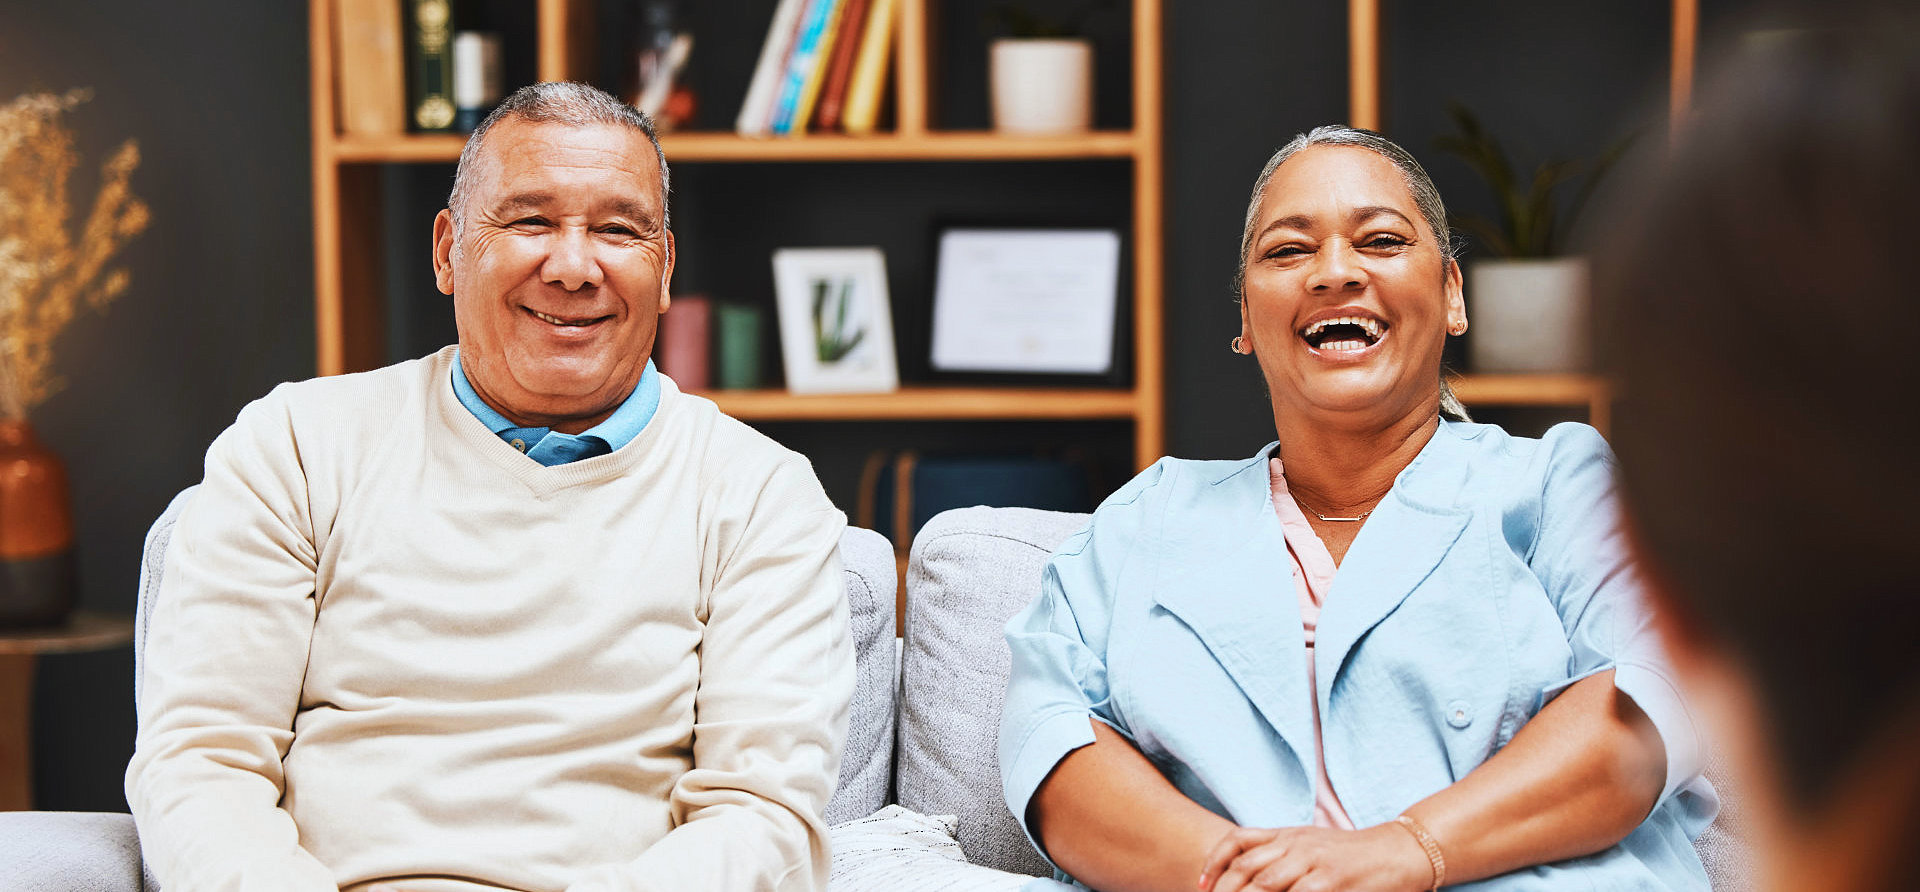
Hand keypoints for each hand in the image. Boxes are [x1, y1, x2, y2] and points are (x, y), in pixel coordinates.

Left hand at [1199, 823, 1433, 891]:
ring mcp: (1311, 862)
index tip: (1201, 885)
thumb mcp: (1312, 844)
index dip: (1214, 863)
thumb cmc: (1353, 855)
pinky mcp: (1329, 882)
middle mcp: (1295, 844)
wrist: (1399, 851)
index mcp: (1287, 833)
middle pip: (1245, 868)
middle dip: (1224, 891)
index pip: (1238, 840)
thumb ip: (1282, 855)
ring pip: (1263, 885)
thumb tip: (1251, 878)